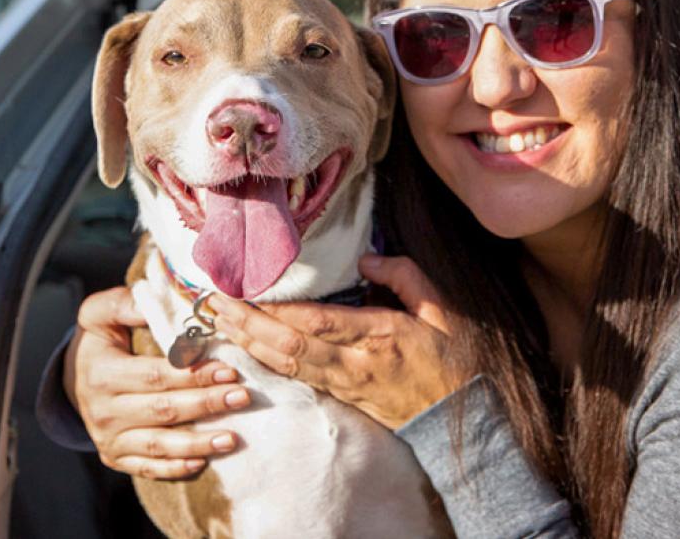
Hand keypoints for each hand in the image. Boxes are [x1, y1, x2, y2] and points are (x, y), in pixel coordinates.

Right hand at [64, 286, 252, 478]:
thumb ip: (124, 304)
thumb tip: (153, 300)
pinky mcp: (115, 457)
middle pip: (163, 410)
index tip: (228, 370)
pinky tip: (203, 463)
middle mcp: (102, 411)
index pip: (155, 376)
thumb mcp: (100, 314)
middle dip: (206, 404)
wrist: (73, 377)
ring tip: (232, 439)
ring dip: (198, 443)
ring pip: (158, 445)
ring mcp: (108, 438)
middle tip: (242, 397)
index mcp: (102, 373)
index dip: (192, 375)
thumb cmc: (98, 340)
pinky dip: (175, 469)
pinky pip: (147, 468)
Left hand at [207, 254, 466, 428]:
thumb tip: (367, 259)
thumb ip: (405, 277)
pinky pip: (298, 379)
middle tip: (215, 303)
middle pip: (290, 346)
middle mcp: (356, 363)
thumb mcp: (444, 311)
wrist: (464, 420)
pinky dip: (268, 362)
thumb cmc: (456, 362)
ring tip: (220, 321)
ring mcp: (347, 384)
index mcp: (381, 336)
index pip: (316, 322)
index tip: (248, 289)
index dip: (276, 309)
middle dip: (248, 325)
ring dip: (250, 343)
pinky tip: (248, 348)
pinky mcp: (343, 397)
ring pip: (287, 365)